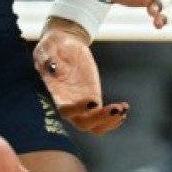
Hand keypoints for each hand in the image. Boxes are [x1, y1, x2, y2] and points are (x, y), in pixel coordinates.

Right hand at [34, 19, 130, 134]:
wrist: (63, 45)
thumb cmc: (51, 47)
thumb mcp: (47, 48)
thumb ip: (47, 58)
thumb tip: (52, 67)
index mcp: (56, 95)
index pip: (65, 110)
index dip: (79, 110)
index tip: (93, 102)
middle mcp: (68, 104)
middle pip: (83, 124)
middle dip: (100, 120)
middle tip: (116, 109)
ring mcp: (82, 104)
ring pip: (94, 126)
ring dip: (109, 121)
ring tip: (122, 109)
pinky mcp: (93, 99)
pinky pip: (102, 116)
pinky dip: (114, 116)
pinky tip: (124, 107)